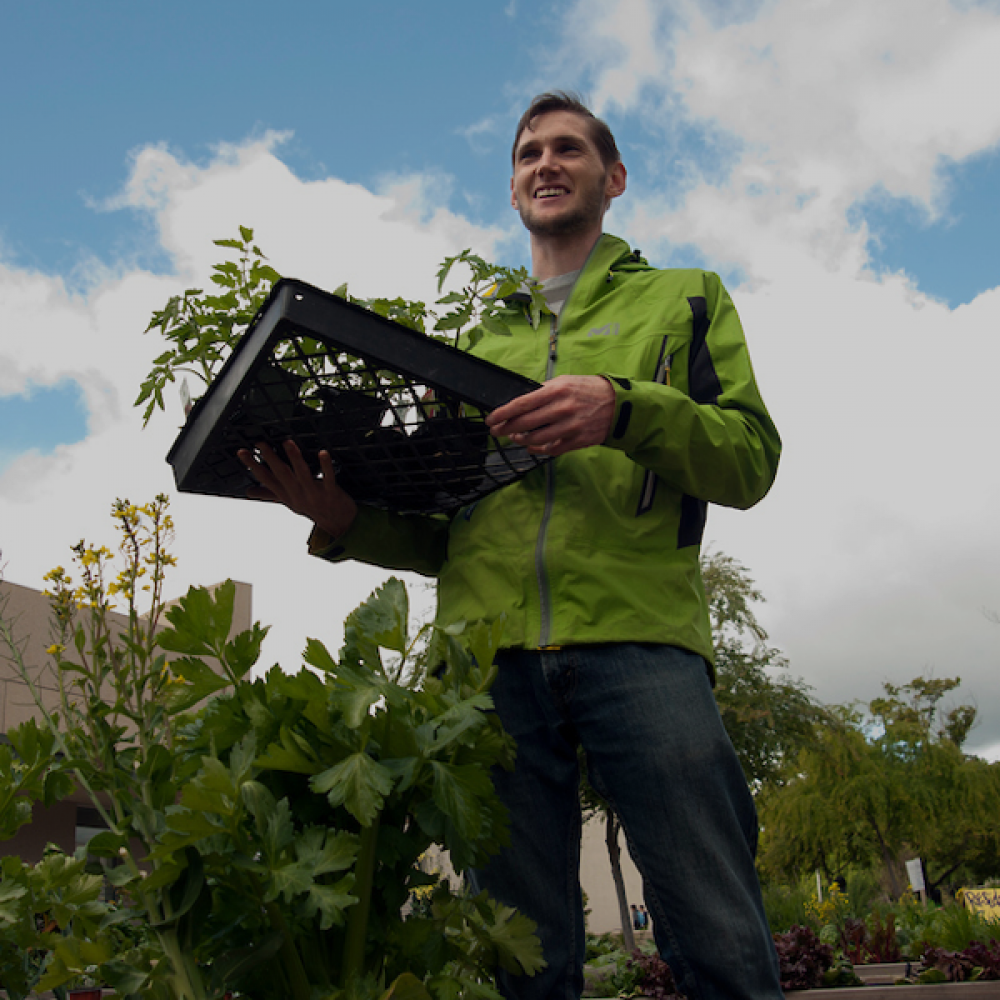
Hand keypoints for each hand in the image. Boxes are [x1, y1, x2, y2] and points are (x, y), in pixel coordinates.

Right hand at [238, 440, 357, 538]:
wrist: (337, 523)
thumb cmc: (312, 508)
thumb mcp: (288, 502)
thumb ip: (269, 494)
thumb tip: (249, 491)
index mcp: (285, 494)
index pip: (265, 478)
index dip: (252, 465)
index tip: (242, 452)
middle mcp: (297, 494)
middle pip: (281, 474)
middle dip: (271, 458)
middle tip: (261, 443)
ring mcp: (314, 493)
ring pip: (303, 474)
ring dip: (295, 458)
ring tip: (288, 443)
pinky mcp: (331, 492)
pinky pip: (328, 478)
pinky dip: (325, 466)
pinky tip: (323, 453)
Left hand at [485, 375, 614, 456]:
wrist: (619, 404)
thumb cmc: (589, 390)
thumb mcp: (566, 382)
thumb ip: (544, 391)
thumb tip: (521, 403)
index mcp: (557, 390)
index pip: (522, 403)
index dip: (503, 413)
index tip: (491, 419)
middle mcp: (562, 409)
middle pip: (525, 423)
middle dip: (506, 429)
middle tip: (497, 431)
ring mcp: (570, 426)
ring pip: (536, 439)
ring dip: (521, 440)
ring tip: (515, 437)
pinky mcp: (578, 440)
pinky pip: (552, 449)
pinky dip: (538, 449)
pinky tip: (532, 445)